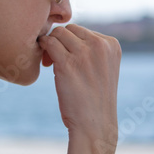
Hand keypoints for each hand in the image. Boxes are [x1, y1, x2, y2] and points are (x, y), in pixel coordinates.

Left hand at [37, 24, 120, 153]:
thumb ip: (92, 50)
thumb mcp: (103, 68)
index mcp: (111, 44)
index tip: (68, 58)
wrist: (94, 124)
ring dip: (50, 45)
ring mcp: (84, 53)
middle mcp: (100, 45)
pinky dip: (42, 48)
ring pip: (58, 34)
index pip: (83, 31)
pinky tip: (45, 63)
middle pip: (70, 29)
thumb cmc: (95, 99)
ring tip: (50, 63)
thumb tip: (66, 33)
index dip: (71, 43)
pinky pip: (49, 43)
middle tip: (55, 60)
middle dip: (60, 41)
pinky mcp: (67, 63)